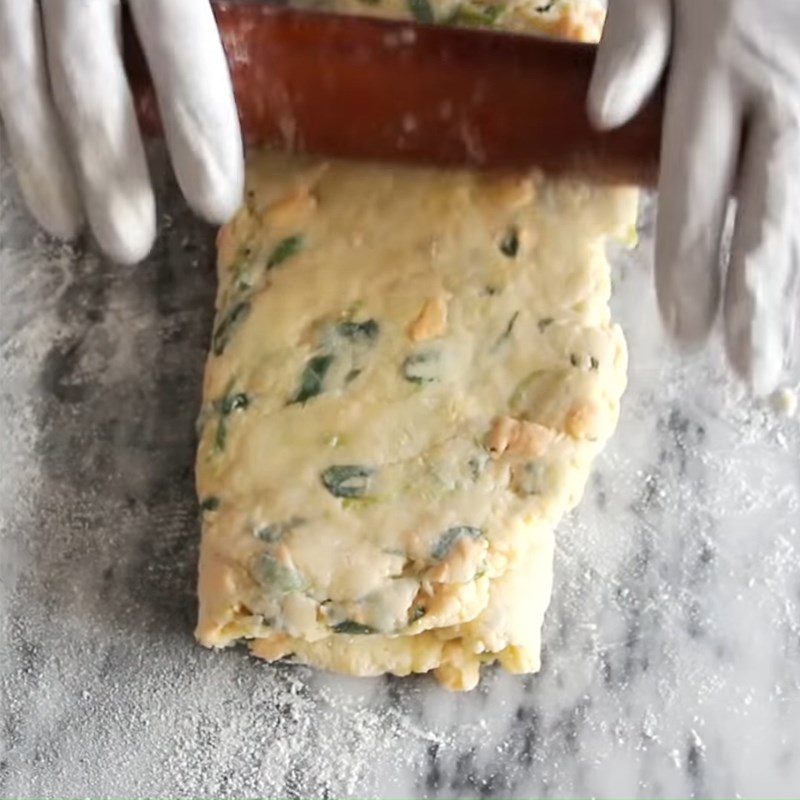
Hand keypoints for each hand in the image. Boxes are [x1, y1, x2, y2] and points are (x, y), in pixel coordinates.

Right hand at [0, 0, 243, 263]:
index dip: (196, 125)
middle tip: (129, 248)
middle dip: (107, 171)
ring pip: (15, 73)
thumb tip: (298, 50)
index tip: (215, 204)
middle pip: (86, 78)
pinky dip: (10, 120)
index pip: (177, 44)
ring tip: (63, 226)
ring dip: (37, 158)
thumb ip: (235, 2)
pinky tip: (21, 165)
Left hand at [588, 0, 799, 394]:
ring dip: (797, 285)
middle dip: (757, 303)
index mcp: (718, 65)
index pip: (696, 189)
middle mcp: (782, 90)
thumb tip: (605, 114)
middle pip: (768, 215)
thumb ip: (636, 31)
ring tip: (785, 352)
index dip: (690, 268)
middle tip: (751, 375)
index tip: (684, 335)